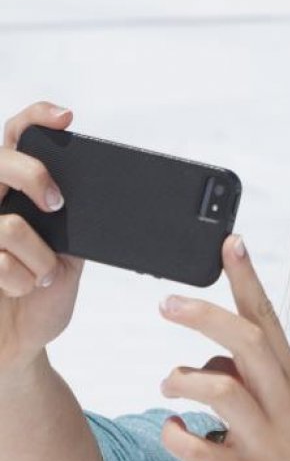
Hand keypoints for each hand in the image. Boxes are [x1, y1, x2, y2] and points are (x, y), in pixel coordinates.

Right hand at [0, 102, 84, 369]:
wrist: (18, 343)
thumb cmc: (41, 298)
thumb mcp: (70, 256)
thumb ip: (77, 225)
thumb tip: (108, 200)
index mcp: (16, 195)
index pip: (18, 140)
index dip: (36, 119)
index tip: (67, 117)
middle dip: (33, 177)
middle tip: (58, 204)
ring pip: (8, 223)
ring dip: (38, 257)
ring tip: (41, 275)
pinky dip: (20, 279)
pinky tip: (20, 288)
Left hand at [158, 235, 289, 460]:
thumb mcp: (287, 395)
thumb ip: (248, 370)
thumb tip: (204, 355)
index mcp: (288, 372)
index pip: (265, 315)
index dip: (246, 278)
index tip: (230, 242)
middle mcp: (279, 397)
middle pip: (245, 343)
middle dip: (204, 316)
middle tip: (167, 302)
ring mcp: (265, 433)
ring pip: (222, 390)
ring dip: (184, 380)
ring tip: (171, 386)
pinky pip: (199, 448)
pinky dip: (175, 435)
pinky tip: (175, 429)